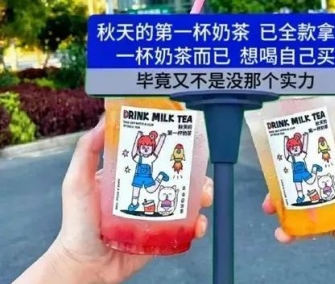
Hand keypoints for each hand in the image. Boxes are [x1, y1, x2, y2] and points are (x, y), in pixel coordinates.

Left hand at [50, 117, 212, 283]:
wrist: (85, 265)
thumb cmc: (78, 222)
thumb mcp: (78, 181)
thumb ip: (87, 151)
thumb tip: (104, 121)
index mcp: (129, 174)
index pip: (155, 154)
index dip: (171, 145)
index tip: (184, 137)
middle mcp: (146, 189)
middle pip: (178, 173)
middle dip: (194, 171)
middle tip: (199, 173)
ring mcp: (156, 211)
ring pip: (187, 197)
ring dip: (202, 194)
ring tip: (205, 197)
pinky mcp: (162, 233)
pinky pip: (186, 225)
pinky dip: (198, 223)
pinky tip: (198, 224)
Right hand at [262, 96, 334, 264]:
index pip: (310, 144)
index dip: (292, 139)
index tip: (274, 133)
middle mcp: (328, 177)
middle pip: (296, 171)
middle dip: (278, 173)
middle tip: (266, 173)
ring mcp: (325, 200)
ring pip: (294, 198)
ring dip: (278, 203)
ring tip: (268, 207)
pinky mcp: (325, 223)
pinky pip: (302, 226)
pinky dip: (290, 231)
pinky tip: (283, 234)